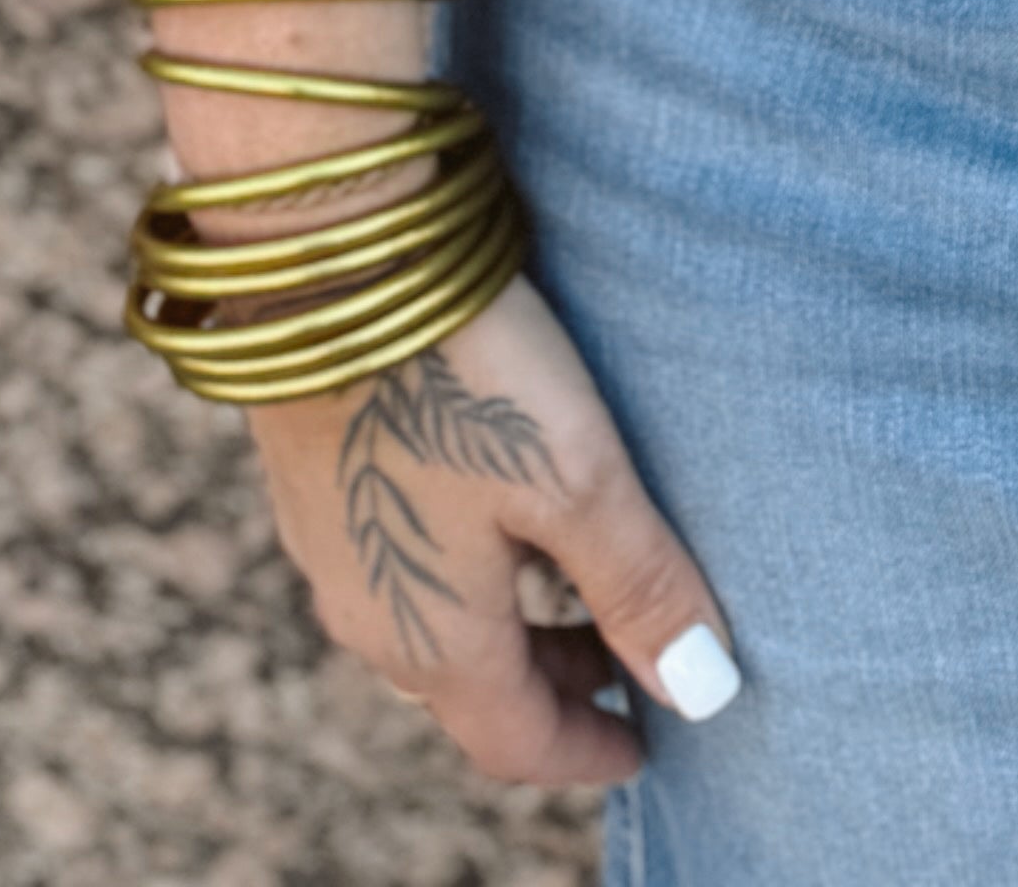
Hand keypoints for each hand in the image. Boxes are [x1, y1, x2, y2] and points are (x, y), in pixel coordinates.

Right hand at [249, 279, 730, 788]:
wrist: (322, 267)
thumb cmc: (461, 371)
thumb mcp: (576, 478)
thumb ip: (639, 584)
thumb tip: (703, 693)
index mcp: (434, 640)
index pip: (518, 742)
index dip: (588, 750)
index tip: (645, 745)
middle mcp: (369, 615)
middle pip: (475, 689)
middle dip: (557, 686)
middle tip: (629, 658)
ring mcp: (331, 548)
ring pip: (432, 625)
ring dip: (509, 627)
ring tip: (577, 581)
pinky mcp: (315, 481)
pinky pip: (399, 564)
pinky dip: (464, 572)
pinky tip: (496, 507)